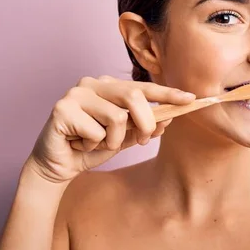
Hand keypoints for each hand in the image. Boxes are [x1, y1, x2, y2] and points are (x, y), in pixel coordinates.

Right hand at [25, 75, 194, 183]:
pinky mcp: (62, 108)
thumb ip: (143, 127)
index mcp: (109, 86)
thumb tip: (168, 120)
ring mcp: (76, 93)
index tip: (191, 99)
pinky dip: (93, 145)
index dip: (168, 93)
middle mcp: (93, 83)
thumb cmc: (91, 147)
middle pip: (134, 96)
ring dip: (114, 141)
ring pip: (117, 117)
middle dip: (146, 123)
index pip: (144, 87)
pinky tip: (79, 144)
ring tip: (97, 143)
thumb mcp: (124, 139)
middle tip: (143, 140)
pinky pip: (96, 131)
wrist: (58, 166)